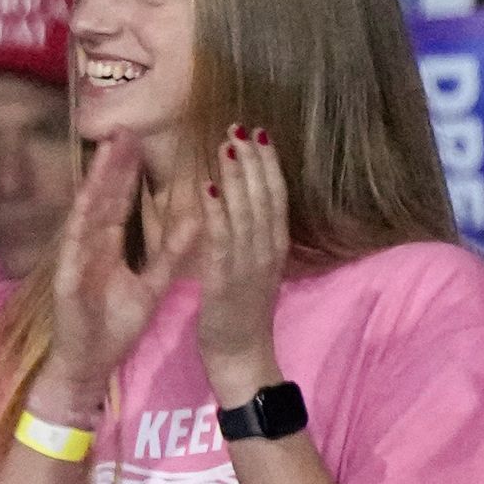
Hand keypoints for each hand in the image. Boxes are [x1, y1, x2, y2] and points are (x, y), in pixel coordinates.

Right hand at [48, 138, 182, 404]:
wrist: (89, 363)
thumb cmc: (114, 326)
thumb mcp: (151, 284)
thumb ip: (170, 252)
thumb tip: (196, 220)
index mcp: (108, 246)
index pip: (120, 201)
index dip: (130, 172)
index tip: (140, 140)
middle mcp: (88, 246)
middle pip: (103, 198)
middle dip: (112, 164)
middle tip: (124, 128)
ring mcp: (75, 260)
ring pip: (87, 213)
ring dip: (96, 183)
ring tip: (106, 151)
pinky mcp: (67, 280)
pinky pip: (77, 249)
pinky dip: (81, 225)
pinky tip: (87, 202)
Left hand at [193, 128, 287, 395]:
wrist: (242, 356)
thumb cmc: (242, 311)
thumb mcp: (253, 267)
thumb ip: (253, 237)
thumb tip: (250, 204)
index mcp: (274, 245)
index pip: (276, 196)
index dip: (268, 164)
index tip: (258, 134)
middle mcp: (268, 250)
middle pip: (267, 196)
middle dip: (255, 161)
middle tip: (242, 127)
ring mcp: (251, 264)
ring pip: (249, 212)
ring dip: (238, 177)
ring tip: (227, 145)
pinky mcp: (227, 280)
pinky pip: (222, 240)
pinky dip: (216, 211)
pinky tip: (206, 187)